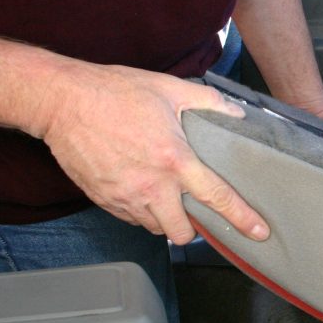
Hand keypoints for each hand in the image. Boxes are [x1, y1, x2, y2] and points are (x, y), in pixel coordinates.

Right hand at [40, 64, 270, 244]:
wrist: (63, 101)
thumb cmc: (115, 93)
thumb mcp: (169, 88)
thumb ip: (208, 101)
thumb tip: (237, 112)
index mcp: (175, 160)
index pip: (217, 198)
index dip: (242, 219)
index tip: (259, 233)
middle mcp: (152, 186)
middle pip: (182, 233)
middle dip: (192, 230)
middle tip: (195, 214)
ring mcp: (125, 197)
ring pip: (155, 228)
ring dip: (166, 220)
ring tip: (167, 197)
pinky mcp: (104, 200)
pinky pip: (131, 219)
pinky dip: (141, 212)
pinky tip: (142, 190)